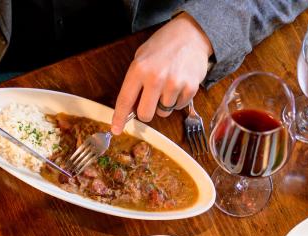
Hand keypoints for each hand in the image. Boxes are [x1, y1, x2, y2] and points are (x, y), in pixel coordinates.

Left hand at [111, 13, 212, 133]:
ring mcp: (174, 84)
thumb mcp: (142, 57)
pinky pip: (178, 107)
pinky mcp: (190, 89)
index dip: (119, 117)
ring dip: (164, 104)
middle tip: (150, 101)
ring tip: (168, 85)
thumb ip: (135, 81)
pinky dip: (177, 100)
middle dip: (146, 112)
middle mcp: (156, 78)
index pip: (125, 100)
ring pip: (163, 112)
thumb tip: (129, 108)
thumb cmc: (164, 46)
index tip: (116, 129)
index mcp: (139, 69)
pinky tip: (179, 84)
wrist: (191, 34)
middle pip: (145, 114)